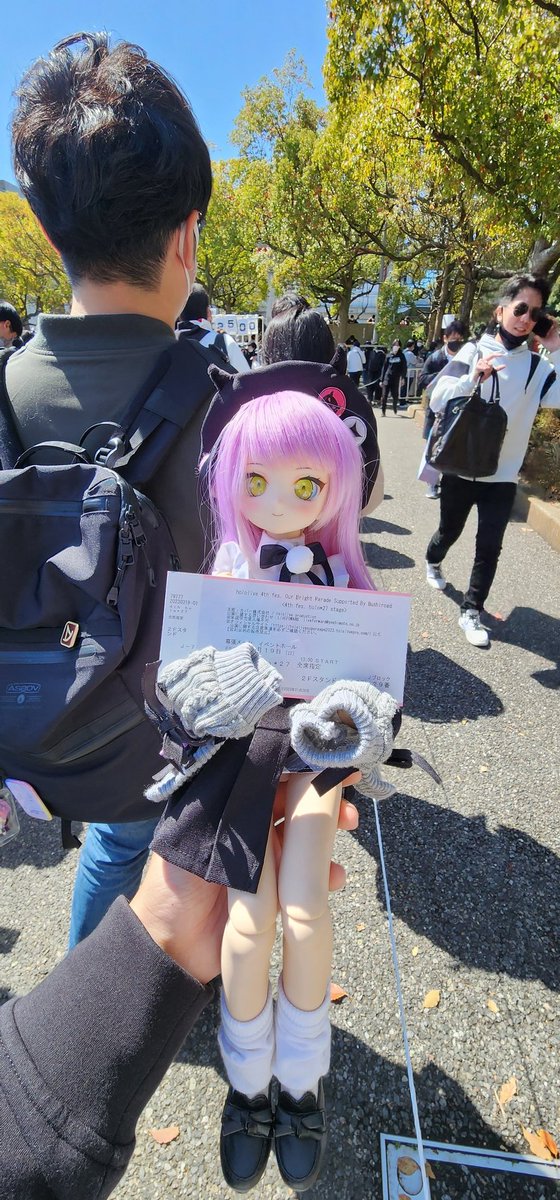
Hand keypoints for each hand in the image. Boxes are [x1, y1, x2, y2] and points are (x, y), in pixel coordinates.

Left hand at [130, 771, 360, 981]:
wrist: (172, 945)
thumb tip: (265, 774)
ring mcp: (265, 861)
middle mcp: (249, 830)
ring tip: (348, 826)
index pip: (266, 778)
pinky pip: (306, 877)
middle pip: (293, 804)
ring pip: (304, 838)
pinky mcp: (277, 891)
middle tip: (343, 798)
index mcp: (227, 808)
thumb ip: (228, 807)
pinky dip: (324, 875)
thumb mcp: (198, 837)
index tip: (324, 761)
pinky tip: (334, 877)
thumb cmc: (175, 883)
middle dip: (321, 798)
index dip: (296, 767)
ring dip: (327, 833)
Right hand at [474, 353, 504, 382]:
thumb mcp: (492, 371)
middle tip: (487, 372)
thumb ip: (498, 368)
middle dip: (490, 370)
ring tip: (484, 373)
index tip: (501, 355)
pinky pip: (484, 368)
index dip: (496, 354)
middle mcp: (483, 360)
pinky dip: (485, 371)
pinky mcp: (477, 367)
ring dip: (487, 372)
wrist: (477, 380)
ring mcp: (479, 363)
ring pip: (488, 367)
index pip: (491, 355)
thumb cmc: (482, 374)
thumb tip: (504, 365)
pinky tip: (482, 372)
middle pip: (491, 364)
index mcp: (486, 360)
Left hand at [533, 317, 559, 353]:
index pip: (541, 326)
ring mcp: (552, 329)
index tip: (538, 319)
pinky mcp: (556, 330)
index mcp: (544, 332)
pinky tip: (553, 319)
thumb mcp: (543, 342)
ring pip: (551, 322)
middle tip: (544, 315)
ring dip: (550, 318)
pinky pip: (556, 324)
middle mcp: (548, 330)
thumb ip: (539, 339)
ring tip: (548, 316)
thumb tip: (534, 336)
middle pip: (547, 322)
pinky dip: (554, 321)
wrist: (556, 348)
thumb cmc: (549, 346)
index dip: (540, 322)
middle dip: (545, 318)